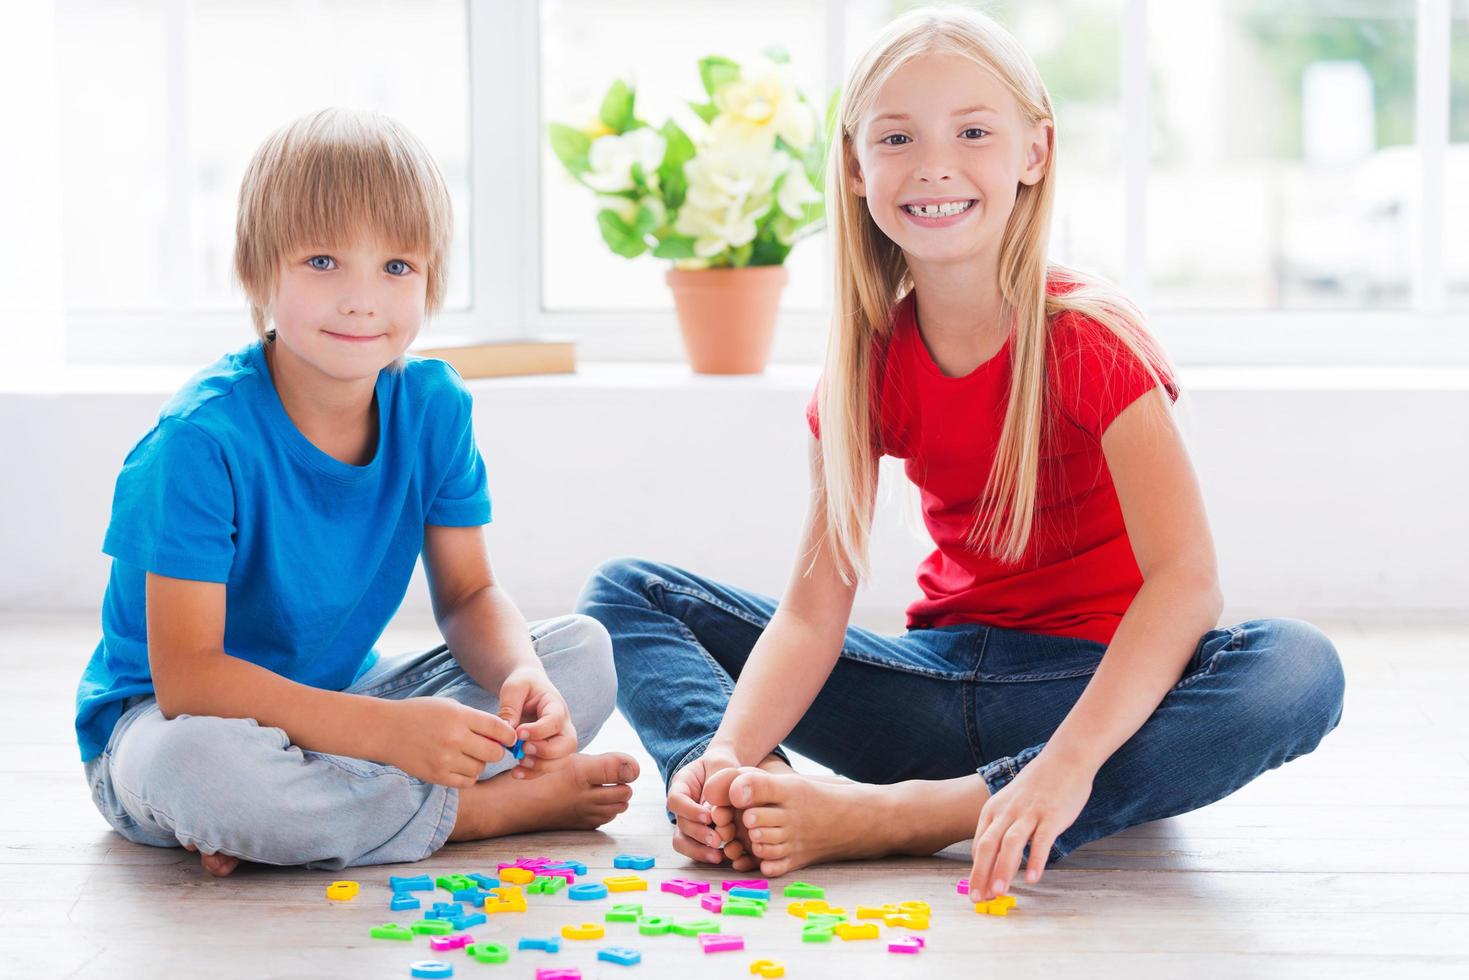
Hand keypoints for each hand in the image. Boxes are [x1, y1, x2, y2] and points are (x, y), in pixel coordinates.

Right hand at [378, 697, 516, 787]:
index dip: (509, 735)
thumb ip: (476, 719)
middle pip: (495, 753)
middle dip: (496, 751)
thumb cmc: (420, 714)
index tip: (509, 738)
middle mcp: (454, 738)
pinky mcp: (436, 776)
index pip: (499, 729)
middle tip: (489, 748)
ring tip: (467, 755)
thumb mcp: (449, 706)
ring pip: (481, 768)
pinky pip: (466, 782)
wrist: (386, 730)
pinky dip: (468, 776)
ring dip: (479, 763)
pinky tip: (459, 766)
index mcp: (460, 717)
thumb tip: (503, 735)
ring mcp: (445, 759)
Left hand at [498, 666, 575, 779]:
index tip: (519, 733)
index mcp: (556, 705)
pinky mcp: (549, 751)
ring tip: (518, 763)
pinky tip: (515, 772)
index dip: (539, 730)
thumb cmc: (522, 684)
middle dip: (547, 752)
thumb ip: (510, 707)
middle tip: (524, 750)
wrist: (528, 687)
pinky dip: (533, 774)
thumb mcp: (514, 687)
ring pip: (562, 760)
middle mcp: (563, 724)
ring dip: (541, 766)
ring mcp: (559, 740)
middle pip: (568, 744)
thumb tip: (507, 731)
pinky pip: (547, 767)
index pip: (555, 721)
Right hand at [666, 748, 741, 864]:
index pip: (676, 800)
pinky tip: (723, 857)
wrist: (728, 773)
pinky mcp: (698, 835)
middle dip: (698, 834)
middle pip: (680, 823)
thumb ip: (717, 785)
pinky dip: (706, 854)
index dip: (689, 811)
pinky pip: (694, 849)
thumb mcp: (722, 767)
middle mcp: (681, 806)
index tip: (709, 817)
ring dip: (699, 850)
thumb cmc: (724, 767)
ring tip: (718, 855)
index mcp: (682, 785)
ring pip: (682, 841)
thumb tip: (714, 812)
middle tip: (718, 840)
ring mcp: (687, 822)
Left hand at [969, 752, 1092, 900]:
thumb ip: (1002, 827)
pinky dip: (1036, 860)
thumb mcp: (1010, 803)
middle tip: (978, 899)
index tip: (976, 892)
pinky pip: (1042, 841)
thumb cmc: (1037, 786)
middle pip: (988, 846)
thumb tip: (994, 859)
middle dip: (980, 874)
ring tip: (998, 893)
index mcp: (993, 810)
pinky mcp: (1051, 816)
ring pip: (1011, 844)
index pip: (979, 846)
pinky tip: (1032, 878)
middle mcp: (1007, 812)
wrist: (1064, 759)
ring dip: (1003, 870)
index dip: (976, 871)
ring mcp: (1029, 814)